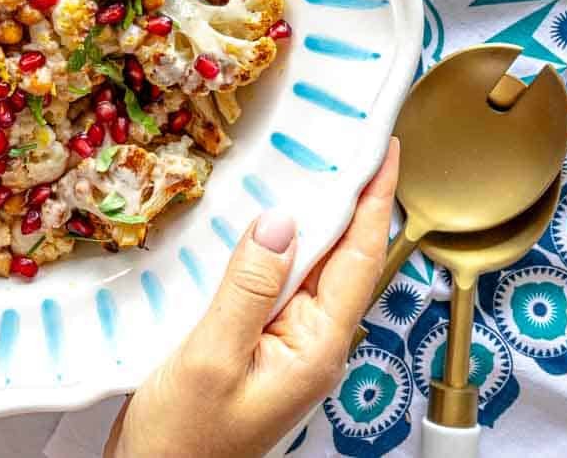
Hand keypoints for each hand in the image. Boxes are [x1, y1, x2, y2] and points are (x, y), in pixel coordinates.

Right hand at [105, 139, 399, 457]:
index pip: (359, 260)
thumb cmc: (183, 438)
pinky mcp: (253, 343)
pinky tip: (252, 223)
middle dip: (345, 198)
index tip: (384, 151)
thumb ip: (248, 289)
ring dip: (306, 217)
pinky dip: (267, 244)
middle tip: (341, 139)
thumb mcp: (211, 357)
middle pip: (339, 258)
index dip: (375, 200)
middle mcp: (309, 342)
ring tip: (304, 164)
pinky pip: (271, 282)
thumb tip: (280, 222)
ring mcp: (282, 344)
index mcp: (315, 347)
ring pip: (303, 267)